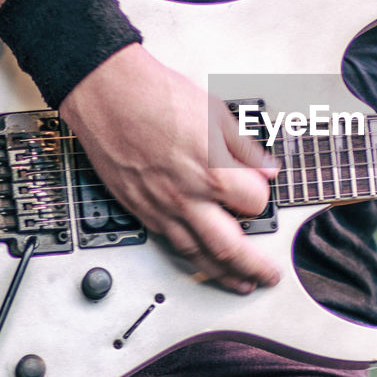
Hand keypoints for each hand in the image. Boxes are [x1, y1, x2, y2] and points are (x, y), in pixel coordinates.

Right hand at [59, 44, 280, 292]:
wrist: (108, 93)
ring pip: (197, 255)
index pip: (255, 203)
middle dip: (255, 267)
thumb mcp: (216, 114)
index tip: (263, 194)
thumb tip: (267, 168)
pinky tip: (199, 260)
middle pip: (230, 248)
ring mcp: (161, 207)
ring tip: (239, 282)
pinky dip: (190, 257)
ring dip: (222, 274)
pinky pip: (170, 242)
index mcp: (213, 171)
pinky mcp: (140, 209)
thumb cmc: (155, 95)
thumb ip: (245, 149)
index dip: (263, 199)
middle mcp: (188, 197)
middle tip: (269, 275)